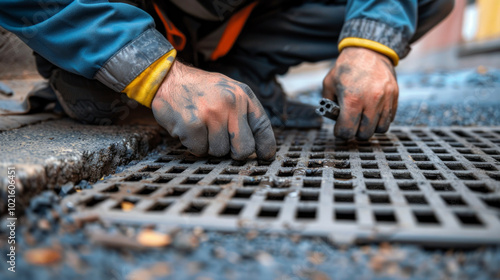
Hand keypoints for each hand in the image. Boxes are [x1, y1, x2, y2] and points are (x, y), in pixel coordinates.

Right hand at [152, 61, 275, 159]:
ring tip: (202, 127)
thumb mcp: (228, 91)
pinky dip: (194, 145)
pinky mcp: (192, 125)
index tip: (264, 156)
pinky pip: (200, 151)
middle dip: (234, 152)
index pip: (262, 128)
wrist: (168, 78)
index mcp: (242, 95)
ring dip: (209, 146)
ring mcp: (211, 115)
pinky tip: (190, 129)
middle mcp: (230, 104)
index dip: (265, 147)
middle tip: (222, 141)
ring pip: (220, 152)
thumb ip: (243, 113)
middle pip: (244, 149)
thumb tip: (256, 146)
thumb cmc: (200, 90)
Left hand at [322, 47, 397, 139]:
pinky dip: (381, 119)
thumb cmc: (346, 67)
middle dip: (356, 132)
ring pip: (380, 128)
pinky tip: (372, 111)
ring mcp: (386, 99)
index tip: (339, 128)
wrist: (368, 50)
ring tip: (363, 119)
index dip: (341, 133)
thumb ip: (328, 104)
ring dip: (370, 127)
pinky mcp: (395, 96)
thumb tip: (334, 119)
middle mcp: (371, 101)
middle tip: (351, 124)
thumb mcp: (329, 84)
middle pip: (365, 134)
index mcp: (352, 99)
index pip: (347, 131)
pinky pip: (390, 118)